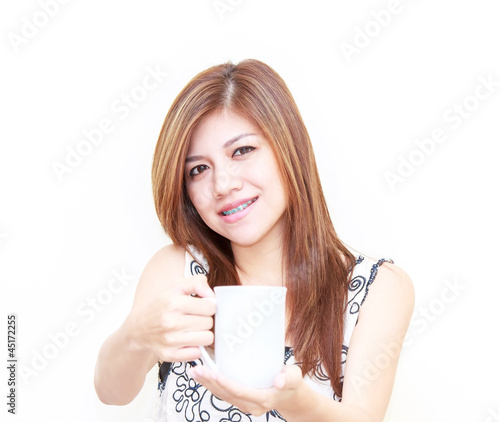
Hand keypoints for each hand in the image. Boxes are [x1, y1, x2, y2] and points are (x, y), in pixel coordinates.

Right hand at [123, 274, 215, 361]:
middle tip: (194, 318)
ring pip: (207, 339)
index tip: (200, 307)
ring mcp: (170, 341)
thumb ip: (197, 282)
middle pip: (209, 323)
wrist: (138, 328)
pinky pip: (197, 353)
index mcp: (174, 303)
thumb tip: (211, 295)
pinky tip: (186, 340)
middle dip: (204, 319)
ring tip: (192, 329)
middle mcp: (171, 322)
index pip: (210, 307)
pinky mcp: (169, 355)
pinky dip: (194, 348)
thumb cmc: (160, 306)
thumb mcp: (176, 286)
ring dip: (202, 334)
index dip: (208, 306)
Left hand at [188, 363, 304, 416]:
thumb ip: (287, 379)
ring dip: (207, 384)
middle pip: (226, 394)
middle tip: (195, 369)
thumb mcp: (294, 378)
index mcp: (263, 399)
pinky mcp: (241, 400)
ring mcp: (245, 404)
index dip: (224, 382)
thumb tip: (278, 381)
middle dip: (209, 382)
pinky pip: (224, 394)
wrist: (292, 396)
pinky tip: (204, 376)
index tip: (211, 373)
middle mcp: (251, 405)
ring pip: (222, 395)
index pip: (239, 391)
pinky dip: (213, 385)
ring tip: (194, 371)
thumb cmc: (292, 384)